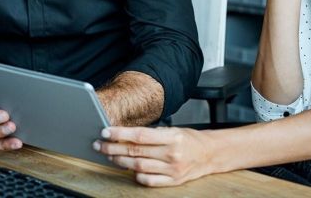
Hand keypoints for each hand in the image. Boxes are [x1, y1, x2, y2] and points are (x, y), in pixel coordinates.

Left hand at [94, 126, 212, 186]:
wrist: (210, 154)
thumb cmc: (189, 139)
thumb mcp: (173, 130)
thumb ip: (151, 134)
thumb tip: (125, 134)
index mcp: (172, 137)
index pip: (140, 135)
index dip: (120, 133)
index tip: (105, 132)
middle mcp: (172, 154)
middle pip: (135, 151)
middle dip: (113, 148)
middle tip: (100, 145)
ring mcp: (172, 170)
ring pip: (138, 167)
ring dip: (120, 161)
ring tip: (109, 155)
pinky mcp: (173, 182)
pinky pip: (149, 181)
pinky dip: (136, 176)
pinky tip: (129, 170)